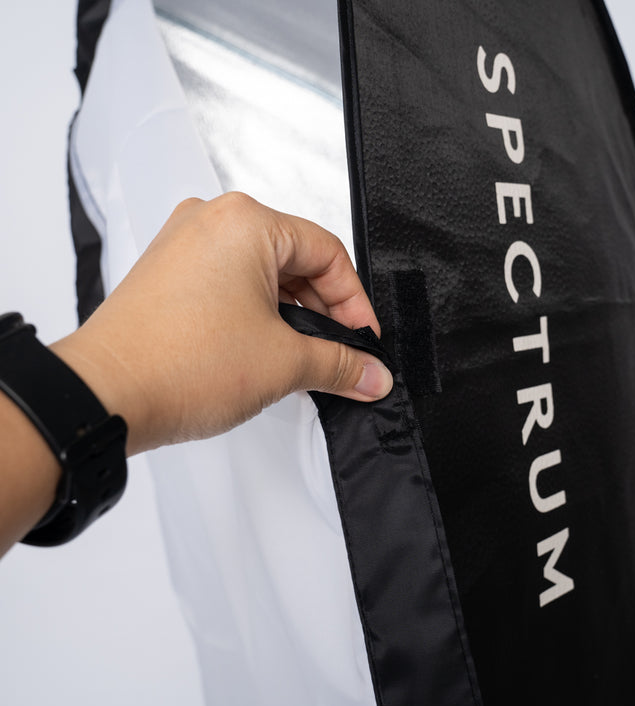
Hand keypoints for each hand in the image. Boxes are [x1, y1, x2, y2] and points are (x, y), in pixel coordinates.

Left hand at [51, 192, 392, 454]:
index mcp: (246, 222)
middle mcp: (211, 221)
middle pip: (295, 260)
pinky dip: (257, 313)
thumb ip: (339, 365)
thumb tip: (371, 373)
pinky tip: (266, 349)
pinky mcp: (168, 273)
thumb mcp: (283, 363)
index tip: (363, 340)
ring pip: (262, 273)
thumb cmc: (178, 365)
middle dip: (324, 313)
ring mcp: (184, 245)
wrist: (103, 396)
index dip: (355, 303)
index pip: (327, 254)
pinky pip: (230, 282)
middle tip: (340, 354)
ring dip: (291, 315)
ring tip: (304, 358)